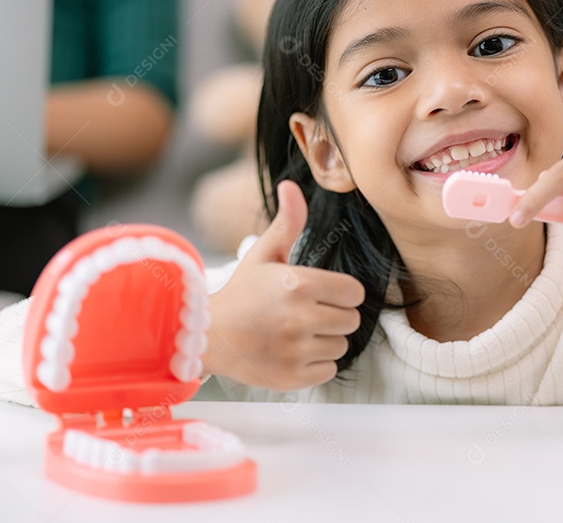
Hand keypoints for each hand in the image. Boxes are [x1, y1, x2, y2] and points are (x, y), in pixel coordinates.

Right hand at [202, 180, 365, 389]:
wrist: (208, 335)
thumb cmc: (243, 292)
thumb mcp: (264, 254)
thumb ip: (287, 222)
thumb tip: (290, 185)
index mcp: (299, 284)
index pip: (355, 293)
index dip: (340, 293)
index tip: (320, 294)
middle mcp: (300, 318)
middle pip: (351, 320)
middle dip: (333, 316)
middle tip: (305, 314)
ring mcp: (296, 350)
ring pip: (341, 345)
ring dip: (325, 340)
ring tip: (296, 333)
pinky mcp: (292, 377)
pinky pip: (329, 369)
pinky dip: (316, 364)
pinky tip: (293, 352)